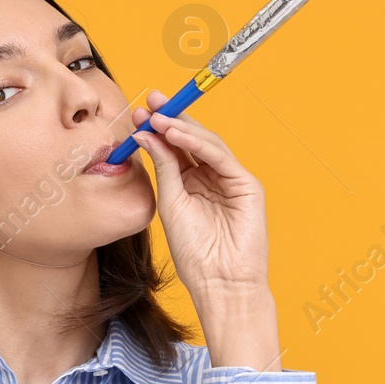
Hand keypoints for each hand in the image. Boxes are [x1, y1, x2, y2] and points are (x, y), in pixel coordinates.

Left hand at [130, 89, 270, 314]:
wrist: (219, 282)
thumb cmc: (194, 252)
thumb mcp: (170, 203)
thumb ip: (163, 168)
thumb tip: (146, 134)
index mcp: (191, 183)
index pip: (176, 147)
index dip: (158, 128)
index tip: (138, 112)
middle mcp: (211, 177)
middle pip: (192, 139)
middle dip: (171, 117)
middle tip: (149, 101)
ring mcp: (230, 179)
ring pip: (206, 143)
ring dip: (182, 127)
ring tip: (157, 117)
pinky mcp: (246, 185)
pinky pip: (220, 156)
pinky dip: (198, 142)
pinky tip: (177, 133)